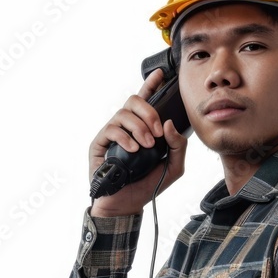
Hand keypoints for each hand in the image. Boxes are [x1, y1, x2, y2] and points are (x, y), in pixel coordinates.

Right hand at [89, 68, 187, 216]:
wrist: (127, 204)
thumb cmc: (148, 185)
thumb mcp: (174, 167)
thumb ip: (179, 146)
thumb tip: (169, 124)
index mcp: (143, 128)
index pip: (146, 100)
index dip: (151, 84)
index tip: (161, 74)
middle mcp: (126, 126)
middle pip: (134, 101)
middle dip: (150, 112)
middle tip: (159, 132)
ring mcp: (111, 133)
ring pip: (123, 113)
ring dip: (139, 127)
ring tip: (147, 145)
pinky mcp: (99, 143)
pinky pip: (111, 129)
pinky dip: (125, 138)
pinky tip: (133, 149)